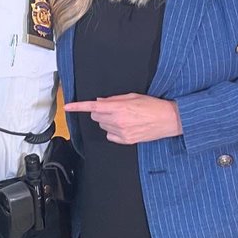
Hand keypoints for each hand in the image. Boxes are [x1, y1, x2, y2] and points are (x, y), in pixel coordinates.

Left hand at [65, 94, 182, 143]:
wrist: (169, 120)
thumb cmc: (154, 106)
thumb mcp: (134, 97)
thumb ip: (115, 99)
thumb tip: (100, 101)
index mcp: (119, 108)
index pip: (93, 107)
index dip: (78, 107)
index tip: (68, 107)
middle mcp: (118, 121)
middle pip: (96, 116)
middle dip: (100, 111)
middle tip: (113, 109)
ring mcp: (121, 133)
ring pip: (102, 126)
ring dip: (107, 121)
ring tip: (124, 118)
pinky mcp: (126, 141)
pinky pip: (110, 136)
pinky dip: (113, 131)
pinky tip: (125, 127)